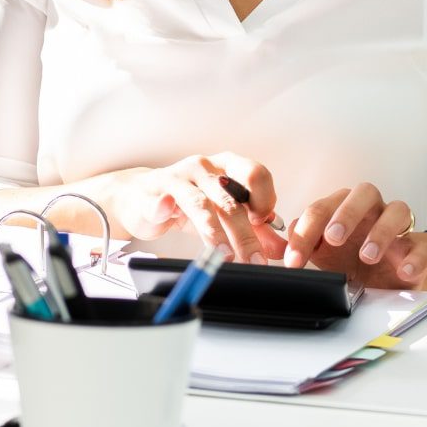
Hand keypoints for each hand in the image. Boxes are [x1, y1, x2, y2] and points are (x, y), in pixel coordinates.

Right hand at [106, 153, 287, 263]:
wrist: (142, 195)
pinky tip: (165, 213)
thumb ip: (254, 228)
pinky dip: (162, 207)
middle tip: (254, 259)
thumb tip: (283, 249)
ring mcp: (178, 178)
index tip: (264, 225)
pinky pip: (160, 200)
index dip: (265, 200)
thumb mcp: (223, 212)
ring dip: (212, 229)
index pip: (255, 174)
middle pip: (230, 199)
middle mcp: (204, 168)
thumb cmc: (188, 202)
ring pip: (199, 202)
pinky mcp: (154, 192)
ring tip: (222, 253)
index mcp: (226, 167)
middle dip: (245, 233)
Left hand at [284, 183, 426, 288]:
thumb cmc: (350, 260)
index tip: (294, 260)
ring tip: (366, 256)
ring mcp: (398, 228)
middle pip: (364, 192)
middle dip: (347, 213)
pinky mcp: (419, 249)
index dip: (306, 232)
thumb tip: (285, 239)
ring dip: (381, 231)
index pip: (323, 208)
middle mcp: (372, 211)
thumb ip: (304, 241)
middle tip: (333, 238)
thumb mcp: (323, 254)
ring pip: (398, 210)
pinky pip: (422, 246)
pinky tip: (402, 269)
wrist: (385, 283)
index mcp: (344, 207)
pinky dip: (414, 256)